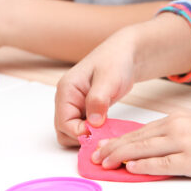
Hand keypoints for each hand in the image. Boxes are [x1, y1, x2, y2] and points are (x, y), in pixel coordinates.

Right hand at [54, 28, 141, 146]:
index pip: (64, 123)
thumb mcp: (109, 79)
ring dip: (88, 136)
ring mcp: (75, 105)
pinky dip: (93, 132)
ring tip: (106, 131)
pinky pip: (83, 128)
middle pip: (64, 131)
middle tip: (103, 134)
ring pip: (72, 132)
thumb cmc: (116, 60)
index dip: (80, 132)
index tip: (99, 132)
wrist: (126, 54)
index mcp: (66, 90)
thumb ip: (98, 100)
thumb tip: (92, 124)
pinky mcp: (85, 110)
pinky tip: (107, 128)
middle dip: (82, 137)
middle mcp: (66, 99)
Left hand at [90, 112, 190, 178]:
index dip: (118, 140)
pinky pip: (163, 163)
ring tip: (104, 163)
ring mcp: (184, 143)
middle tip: (94, 156)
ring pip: (145, 149)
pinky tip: (131, 167)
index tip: (102, 147)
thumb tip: (148, 150)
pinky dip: (145, 165)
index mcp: (175, 120)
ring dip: (121, 156)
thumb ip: (173, 135)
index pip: (139, 131)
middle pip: (137, 139)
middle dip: (112, 148)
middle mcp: (176, 128)